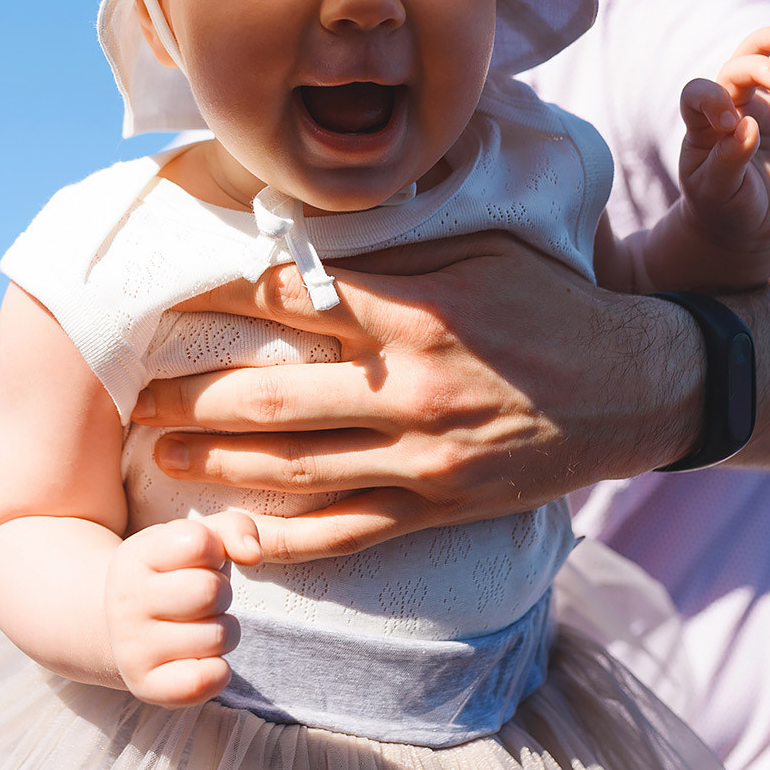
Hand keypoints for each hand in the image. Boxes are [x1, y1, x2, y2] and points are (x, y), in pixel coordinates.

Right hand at [103, 511, 262, 706]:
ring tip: (199, 626)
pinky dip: (217, 671)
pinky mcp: (145, 685)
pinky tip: (201, 658)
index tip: (199, 561)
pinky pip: (204, 681)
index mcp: (135, 555)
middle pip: (211, 592)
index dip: (214, 551)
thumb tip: (253, 554)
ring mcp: (131, 646)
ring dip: (223, 631)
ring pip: (218, 637)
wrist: (124, 624)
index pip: (198, 542)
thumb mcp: (197, 539)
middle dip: (222, 593)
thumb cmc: (174, 574)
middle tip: (203, 599)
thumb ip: (234, 528)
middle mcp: (125, 600)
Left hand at [129, 235, 704, 561]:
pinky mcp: (438, 505)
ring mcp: (424, 458)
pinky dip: (284, 541)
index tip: (170, 297)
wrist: (635, 389)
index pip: (294, 301)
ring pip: (295, 469)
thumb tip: (305, 229)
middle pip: (273, 397)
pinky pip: (346, 534)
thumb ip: (395, 245)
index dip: (222, 297)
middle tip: (134, 388)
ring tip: (158, 449)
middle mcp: (413, 389)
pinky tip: (231, 537)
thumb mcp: (482, 249)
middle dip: (192, 393)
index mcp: (419, 312)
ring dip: (216, 462)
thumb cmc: (552, 302)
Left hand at [676, 26, 769, 260]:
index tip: (728, 123)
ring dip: (768, 50)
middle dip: (757, 69)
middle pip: (733, 72)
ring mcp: (756, 109)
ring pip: (754, 64)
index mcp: (702, 129)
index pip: (696, 95)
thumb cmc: (724, 208)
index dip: (711, 99)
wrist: (750, 223)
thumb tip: (747, 125)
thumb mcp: (719, 192)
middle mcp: (726, 111)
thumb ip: (729, 160)